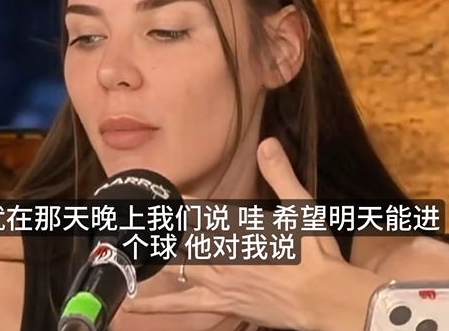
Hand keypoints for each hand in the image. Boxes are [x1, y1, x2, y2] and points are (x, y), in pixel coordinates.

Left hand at [124, 137, 347, 330]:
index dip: (174, 200)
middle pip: (177, 238)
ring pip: (173, 268)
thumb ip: (280, 173)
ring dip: (150, 258)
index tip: (154, 191)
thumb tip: (267, 143)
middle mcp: (221, 255)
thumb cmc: (314, 254)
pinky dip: (157, 306)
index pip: (196, 210)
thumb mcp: (301, 206)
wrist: (325, 300)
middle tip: (128, 219)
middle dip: (155, 227)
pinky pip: (183, 306)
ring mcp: (219, 282)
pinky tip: (134, 305)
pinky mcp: (222, 305)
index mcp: (236, 228)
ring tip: (123, 251)